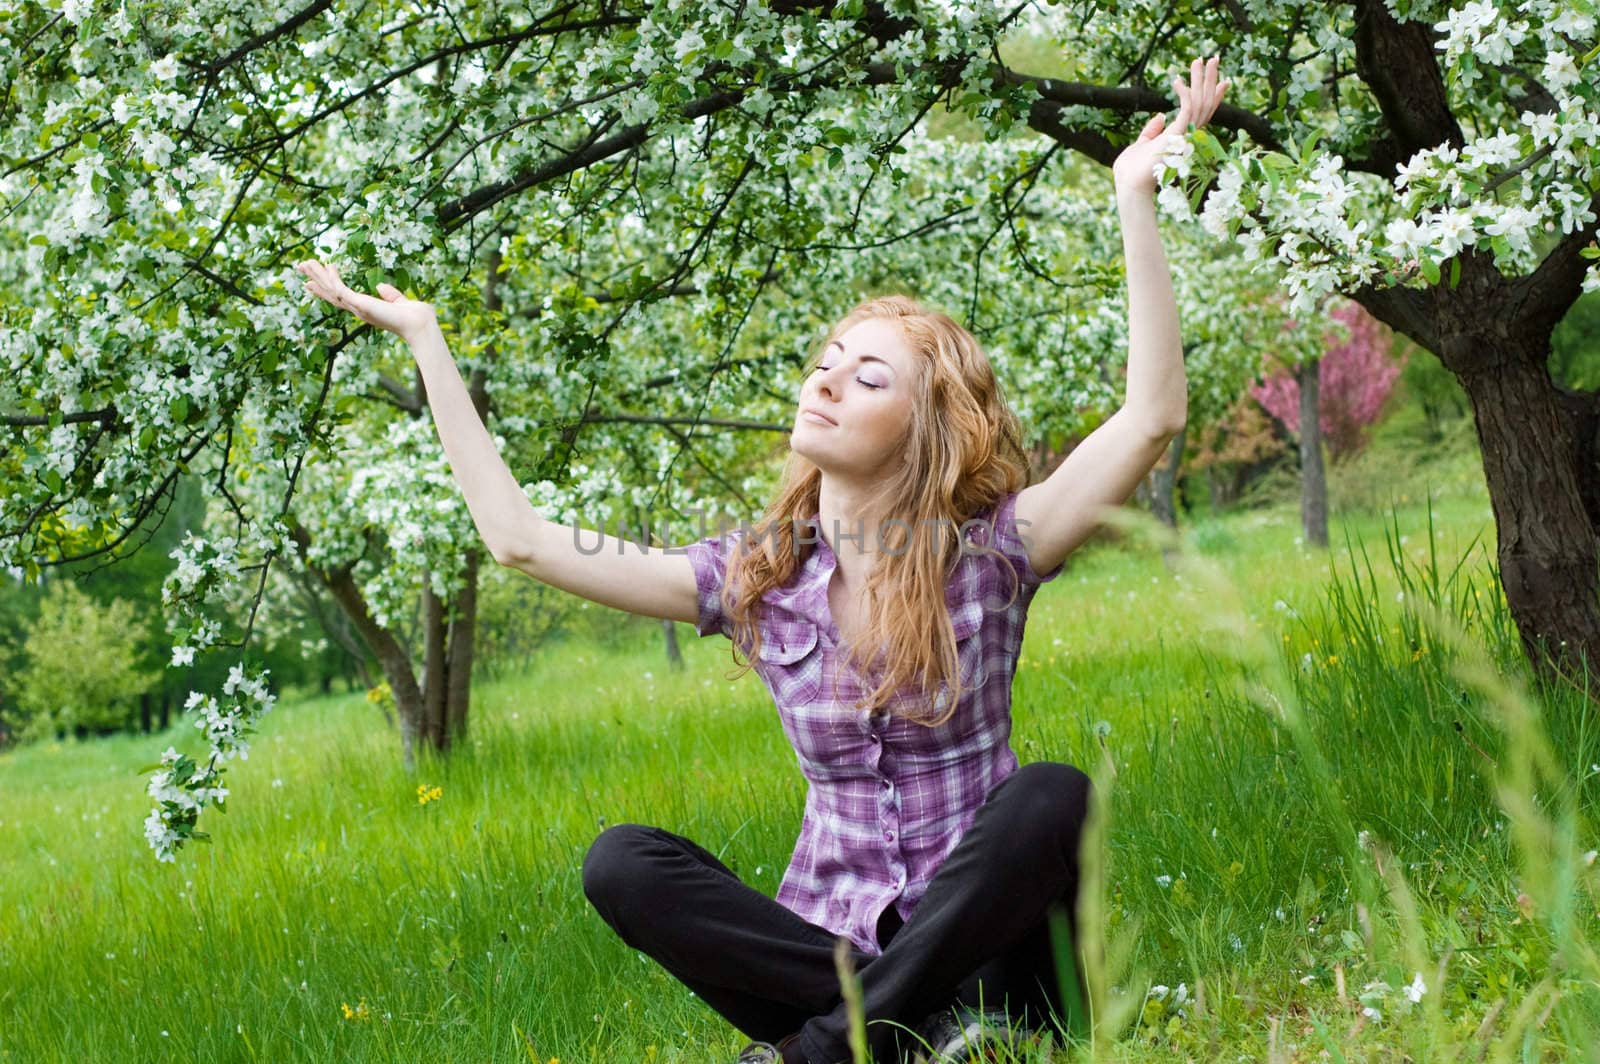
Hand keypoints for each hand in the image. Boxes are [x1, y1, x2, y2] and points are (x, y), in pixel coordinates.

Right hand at [296, 259, 437, 342]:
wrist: (420, 325)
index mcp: (366, 309)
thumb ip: (390, 295)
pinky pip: (341, 288)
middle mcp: (359, 309)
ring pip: (331, 289)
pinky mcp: (361, 303)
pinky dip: (334, 278)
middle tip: (301, 267)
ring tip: (305, 262)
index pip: (341, 297)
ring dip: (318, 275)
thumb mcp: (400, 302)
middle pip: (330, 293)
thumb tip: (380, 286)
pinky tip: (329, 265)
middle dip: (316, 280)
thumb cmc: (415, 317)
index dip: (326, 288)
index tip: (312, 282)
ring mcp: (358, 307)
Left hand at [1111, 55, 1229, 199]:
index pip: (1202, 113)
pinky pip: (1187, 108)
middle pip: (1205, 103)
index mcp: (1181, 137)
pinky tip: (1176, 80)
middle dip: (1210, 80)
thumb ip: (1152, 130)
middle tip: (1214, 58)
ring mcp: (1184, 135)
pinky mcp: (1178, 134)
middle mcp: (1188, 135)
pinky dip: (1183, 93)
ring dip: (1200, 79)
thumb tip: (1160, 114)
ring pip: (1200, 102)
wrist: (1129, 185)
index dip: (1213, 96)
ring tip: (1199, 59)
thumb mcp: (1143, 144)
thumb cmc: (1133, 169)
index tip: (1223, 81)